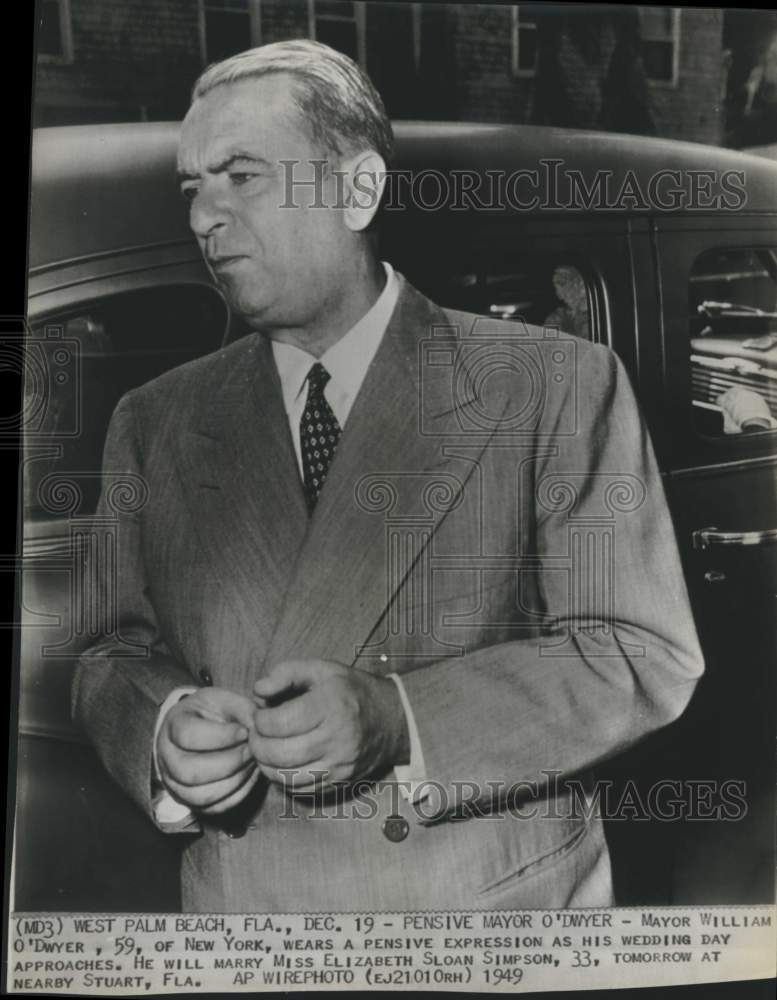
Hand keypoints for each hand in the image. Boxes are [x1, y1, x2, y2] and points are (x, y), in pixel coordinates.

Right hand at [156, 687, 260, 814]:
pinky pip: (214, 808)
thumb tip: (256, 730)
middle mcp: (167, 757)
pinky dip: (237, 793)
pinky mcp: (191, 801)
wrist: (200, 728)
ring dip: (235, 780)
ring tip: (251, 762)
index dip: (221, 736)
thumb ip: (242, 710)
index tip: (244, 731)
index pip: (188, 736)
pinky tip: (248, 774)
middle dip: (230, 762)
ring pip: (202, 796)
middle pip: (191, 772)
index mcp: (173, 724)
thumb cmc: (213, 713)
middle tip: (251, 750)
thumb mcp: (225, 700)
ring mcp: (175, 782)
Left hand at [250, 660, 409, 791]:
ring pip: (285, 776)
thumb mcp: (322, 669)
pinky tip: (281, 762)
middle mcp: (335, 739)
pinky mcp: (338, 783)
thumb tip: (258, 690)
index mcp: (330, 706)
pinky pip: (298, 789)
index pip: (278, 723)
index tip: (260, 713)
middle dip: (257, 744)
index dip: (259, 720)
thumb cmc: (351, 691)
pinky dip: (281, 778)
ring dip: (265, 764)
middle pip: (278, 753)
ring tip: (265, 747)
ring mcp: (338, 765)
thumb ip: (286, 673)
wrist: (391, 720)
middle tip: (256, 733)